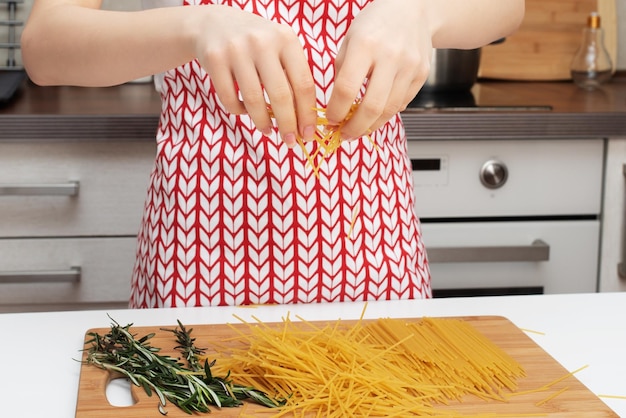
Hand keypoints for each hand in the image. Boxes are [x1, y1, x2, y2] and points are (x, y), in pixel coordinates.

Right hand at [192, 5, 317, 145]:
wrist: (214, 25)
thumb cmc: (256, 45)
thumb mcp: (279, 49)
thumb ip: (293, 76)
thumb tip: (305, 121)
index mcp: (286, 39)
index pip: (303, 84)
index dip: (307, 114)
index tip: (308, 134)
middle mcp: (263, 42)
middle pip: (281, 96)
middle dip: (287, 125)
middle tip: (290, 141)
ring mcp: (237, 50)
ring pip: (254, 100)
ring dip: (262, 122)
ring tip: (267, 130)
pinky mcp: (215, 59)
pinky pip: (229, 99)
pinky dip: (238, 111)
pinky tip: (244, 112)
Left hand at [325, 0, 431, 139]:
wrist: (413, 9)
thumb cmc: (375, 25)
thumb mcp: (349, 40)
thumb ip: (342, 71)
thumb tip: (336, 107)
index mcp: (365, 45)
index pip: (347, 89)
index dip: (336, 111)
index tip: (330, 120)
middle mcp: (390, 56)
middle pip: (371, 106)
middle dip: (355, 128)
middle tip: (345, 135)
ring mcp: (409, 66)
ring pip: (389, 110)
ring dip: (371, 125)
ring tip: (359, 129)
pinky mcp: (421, 74)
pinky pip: (402, 104)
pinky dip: (386, 114)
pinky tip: (376, 114)